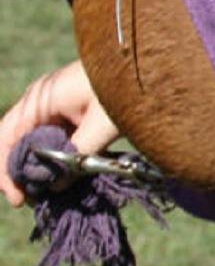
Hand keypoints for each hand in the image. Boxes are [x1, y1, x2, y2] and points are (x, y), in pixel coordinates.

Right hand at [0, 60, 119, 206]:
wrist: (150, 65)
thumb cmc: (127, 87)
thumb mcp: (103, 125)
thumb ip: (78, 156)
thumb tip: (57, 186)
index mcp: (40, 100)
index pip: (7, 139)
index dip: (6, 172)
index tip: (18, 198)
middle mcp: (41, 101)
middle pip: (17, 142)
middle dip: (21, 173)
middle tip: (31, 200)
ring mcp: (56, 105)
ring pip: (36, 143)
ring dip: (40, 167)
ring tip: (47, 193)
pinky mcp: (73, 112)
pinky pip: (56, 139)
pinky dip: (57, 158)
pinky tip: (65, 176)